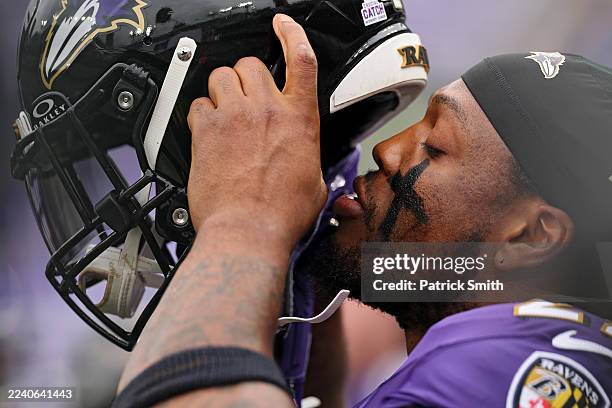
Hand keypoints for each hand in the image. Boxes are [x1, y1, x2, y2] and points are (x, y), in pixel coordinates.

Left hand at [187, 14, 326, 250]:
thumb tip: (310, 164)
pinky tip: (208, 132)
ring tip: (226, 113)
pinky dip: (201, 113)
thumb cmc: (281, 214)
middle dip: (248, 77)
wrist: (248, 231)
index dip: (292, 34)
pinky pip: (198, 104)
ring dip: (223, 89)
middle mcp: (267, 111)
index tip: (283, 24)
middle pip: (252, 64)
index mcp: (299, 120)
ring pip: (221, 75)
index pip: (301, 60)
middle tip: (247, 99)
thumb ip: (312, 161)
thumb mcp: (316, 184)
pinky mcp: (206, 130)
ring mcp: (234, 117)